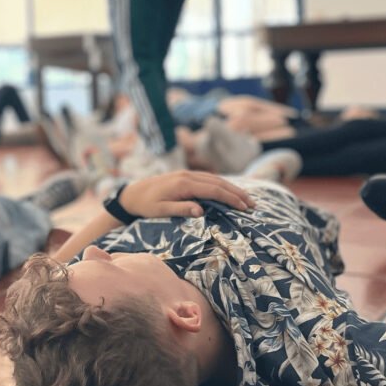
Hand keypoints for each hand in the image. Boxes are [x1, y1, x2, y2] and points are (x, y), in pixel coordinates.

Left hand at [120, 170, 255, 218]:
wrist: (131, 193)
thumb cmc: (145, 205)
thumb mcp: (159, 210)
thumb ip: (180, 209)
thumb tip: (200, 211)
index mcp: (183, 184)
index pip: (213, 189)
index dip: (230, 198)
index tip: (245, 207)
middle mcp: (187, 176)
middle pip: (218, 182)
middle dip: (237, 193)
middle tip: (253, 205)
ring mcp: (187, 174)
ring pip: (214, 179)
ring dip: (232, 188)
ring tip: (247, 199)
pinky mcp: (185, 176)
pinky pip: (208, 178)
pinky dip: (222, 184)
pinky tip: (230, 191)